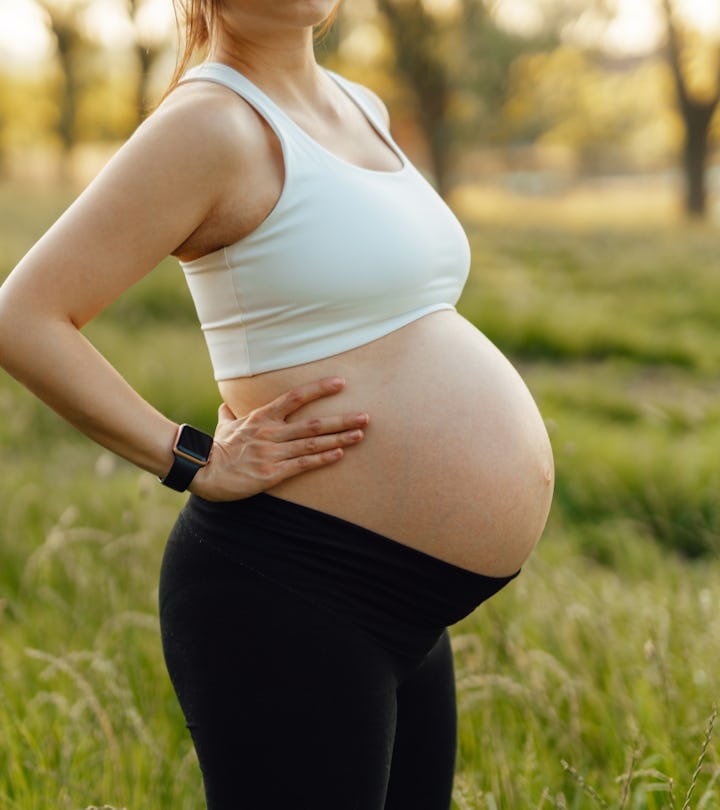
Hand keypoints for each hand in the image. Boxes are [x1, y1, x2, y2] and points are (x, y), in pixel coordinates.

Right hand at [189, 377, 367, 500]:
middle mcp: (270, 432)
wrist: (204, 473)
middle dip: (342, 419)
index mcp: (261, 417)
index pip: (294, 397)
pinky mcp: (272, 473)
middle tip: (365, 416)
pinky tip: (339, 454)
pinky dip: (322, 459)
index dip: (319, 389)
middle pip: (313, 423)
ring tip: (360, 434)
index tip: (340, 383)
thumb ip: (229, 415)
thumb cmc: (216, 449)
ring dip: (339, 438)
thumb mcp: (224, 427)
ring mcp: (272, 453)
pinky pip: (302, 464)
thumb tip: (226, 406)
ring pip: (312, 444)